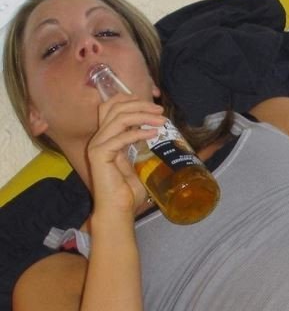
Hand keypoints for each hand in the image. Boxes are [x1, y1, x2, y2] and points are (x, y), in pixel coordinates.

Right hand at [86, 94, 165, 217]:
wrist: (119, 210)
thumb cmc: (130, 191)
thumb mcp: (142, 163)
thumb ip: (146, 147)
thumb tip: (169, 138)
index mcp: (107, 137)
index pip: (112, 107)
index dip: (130, 100)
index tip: (152, 105)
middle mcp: (99, 138)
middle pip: (115, 108)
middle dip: (140, 105)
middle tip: (160, 110)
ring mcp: (97, 145)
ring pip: (118, 119)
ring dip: (142, 116)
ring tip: (161, 120)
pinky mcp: (100, 155)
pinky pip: (120, 138)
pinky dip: (138, 133)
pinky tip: (153, 133)